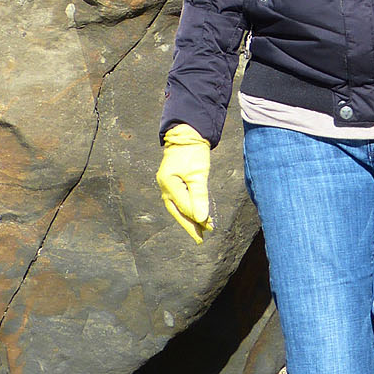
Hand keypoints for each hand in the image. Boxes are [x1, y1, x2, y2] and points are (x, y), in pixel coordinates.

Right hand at [157, 123, 213, 242]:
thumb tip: (201, 218)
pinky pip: (180, 200)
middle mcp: (164, 186)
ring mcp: (167, 184)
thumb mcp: (198, 174)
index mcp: (168, 184)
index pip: (183, 207)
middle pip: (177, 211)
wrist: (188, 134)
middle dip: (190, 225)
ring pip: (178, 207)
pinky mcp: (172, 182)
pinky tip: (198, 215)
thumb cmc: (193, 152)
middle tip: (201, 239)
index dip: (196, 219)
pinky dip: (189, 208)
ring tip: (203, 230)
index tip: (209, 228)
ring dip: (190, 218)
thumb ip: (199, 196)